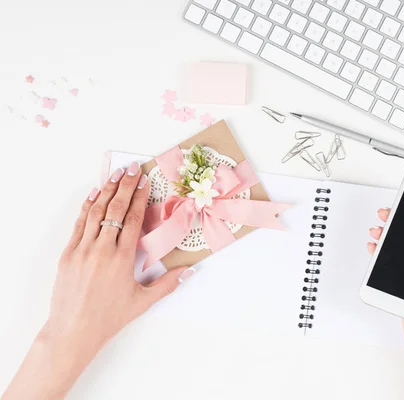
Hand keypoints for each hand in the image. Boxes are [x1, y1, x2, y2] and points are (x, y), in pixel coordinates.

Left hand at [45, 162, 191, 351]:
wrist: (73, 330)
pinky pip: (79, 223)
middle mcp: (101, 249)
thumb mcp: (143, 301)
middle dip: (125, 186)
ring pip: (95, 212)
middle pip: (115, 209)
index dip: (139, 197)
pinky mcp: (68, 253)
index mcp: (122, 258)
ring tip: (115, 174)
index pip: (133, 219)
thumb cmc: (109, 317)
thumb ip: (168, 284)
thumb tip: (191, 271)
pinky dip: (87, 206)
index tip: (144, 181)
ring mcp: (82, 249)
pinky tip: (94, 194)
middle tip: (131, 168)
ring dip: (106, 190)